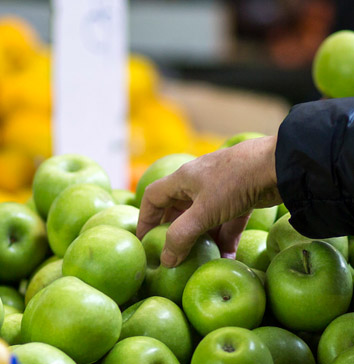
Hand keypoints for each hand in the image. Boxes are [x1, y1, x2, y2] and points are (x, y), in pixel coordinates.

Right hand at [137, 136, 281, 266]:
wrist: (281, 165)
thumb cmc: (236, 182)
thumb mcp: (205, 211)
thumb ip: (182, 236)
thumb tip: (166, 261)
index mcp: (183, 179)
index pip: (153, 198)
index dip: (146, 219)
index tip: (145, 241)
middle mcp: (198, 182)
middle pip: (178, 210)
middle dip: (175, 233)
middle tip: (172, 255)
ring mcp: (220, 190)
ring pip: (203, 219)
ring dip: (202, 240)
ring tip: (200, 261)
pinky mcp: (241, 198)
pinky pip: (226, 222)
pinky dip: (225, 239)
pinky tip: (227, 259)